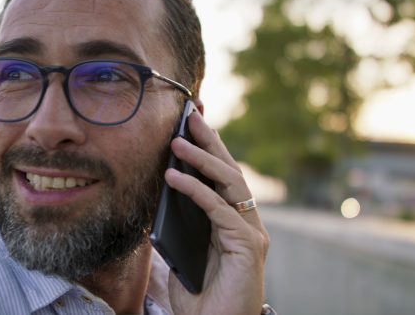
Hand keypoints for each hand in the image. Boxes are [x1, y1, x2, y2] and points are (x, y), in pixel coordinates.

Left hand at [164, 110, 269, 314]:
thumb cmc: (201, 297)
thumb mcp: (185, 253)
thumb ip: (181, 226)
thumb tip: (163, 195)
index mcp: (234, 223)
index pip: (223, 180)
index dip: (210, 152)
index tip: (193, 127)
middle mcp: (247, 224)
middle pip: (230, 173)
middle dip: (211, 142)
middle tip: (193, 117)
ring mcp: (251, 233)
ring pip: (229, 184)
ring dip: (203, 159)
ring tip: (178, 141)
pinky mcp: (248, 246)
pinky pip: (219, 209)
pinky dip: (196, 190)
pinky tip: (175, 177)